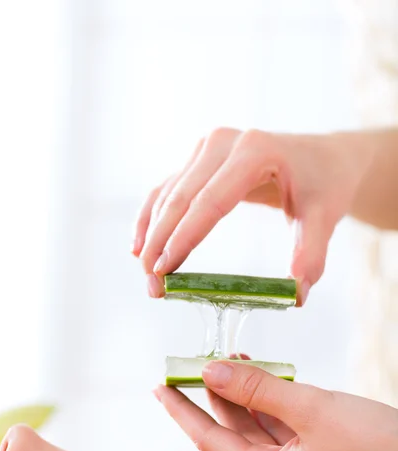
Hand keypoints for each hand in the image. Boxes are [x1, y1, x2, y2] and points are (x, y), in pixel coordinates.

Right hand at [133, 128, 367, 301]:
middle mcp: (223, 143)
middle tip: (152, 285)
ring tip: (147, 275)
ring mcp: (206, 149)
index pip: (210, 200)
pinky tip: (139, 246)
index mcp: (254, 151)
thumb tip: (296, 294)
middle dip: (160, 243)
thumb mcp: (325, 215)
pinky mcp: (198, 160)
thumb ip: (312, 253)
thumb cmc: (324, 183)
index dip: (184, 237)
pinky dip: (150, 218)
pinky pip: (166, 190)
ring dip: (151, 235)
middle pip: (180, 197)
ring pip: (167, 195)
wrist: (322, 158)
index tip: (165, 271)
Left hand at [154, 361, 397, 450]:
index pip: (210, 440)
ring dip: (246, 396)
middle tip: (202, 361)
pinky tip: (266, 379)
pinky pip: (281, 431)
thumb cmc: (374, 444)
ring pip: (259, 429)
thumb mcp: (310, 407)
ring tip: (236, 360)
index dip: (182, 411)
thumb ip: (257, 389)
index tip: (160, 387)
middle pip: (234, 433)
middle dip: (217, 395)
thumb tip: (212, 372)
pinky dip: (271, 404)